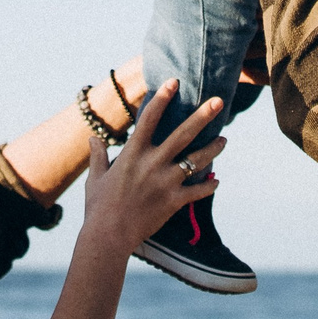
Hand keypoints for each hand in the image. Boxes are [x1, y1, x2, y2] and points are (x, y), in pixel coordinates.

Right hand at [75, 81, 225, 251]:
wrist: (108, 236)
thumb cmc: (99, 207)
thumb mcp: (95, 178)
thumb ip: (98, 156)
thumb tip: (92, 139)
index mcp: (132, 153)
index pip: (149, 118)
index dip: (162, 97)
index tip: (174, 82)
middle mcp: (152, 163)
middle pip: (183, 134)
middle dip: (202, 116)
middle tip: (219, 101)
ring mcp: (166, 182)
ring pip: (197, 160)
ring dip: (213, 148)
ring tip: (224, 139)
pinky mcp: (174, 202)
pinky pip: (198, 191)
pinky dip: (209, 186)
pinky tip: (216, 181)